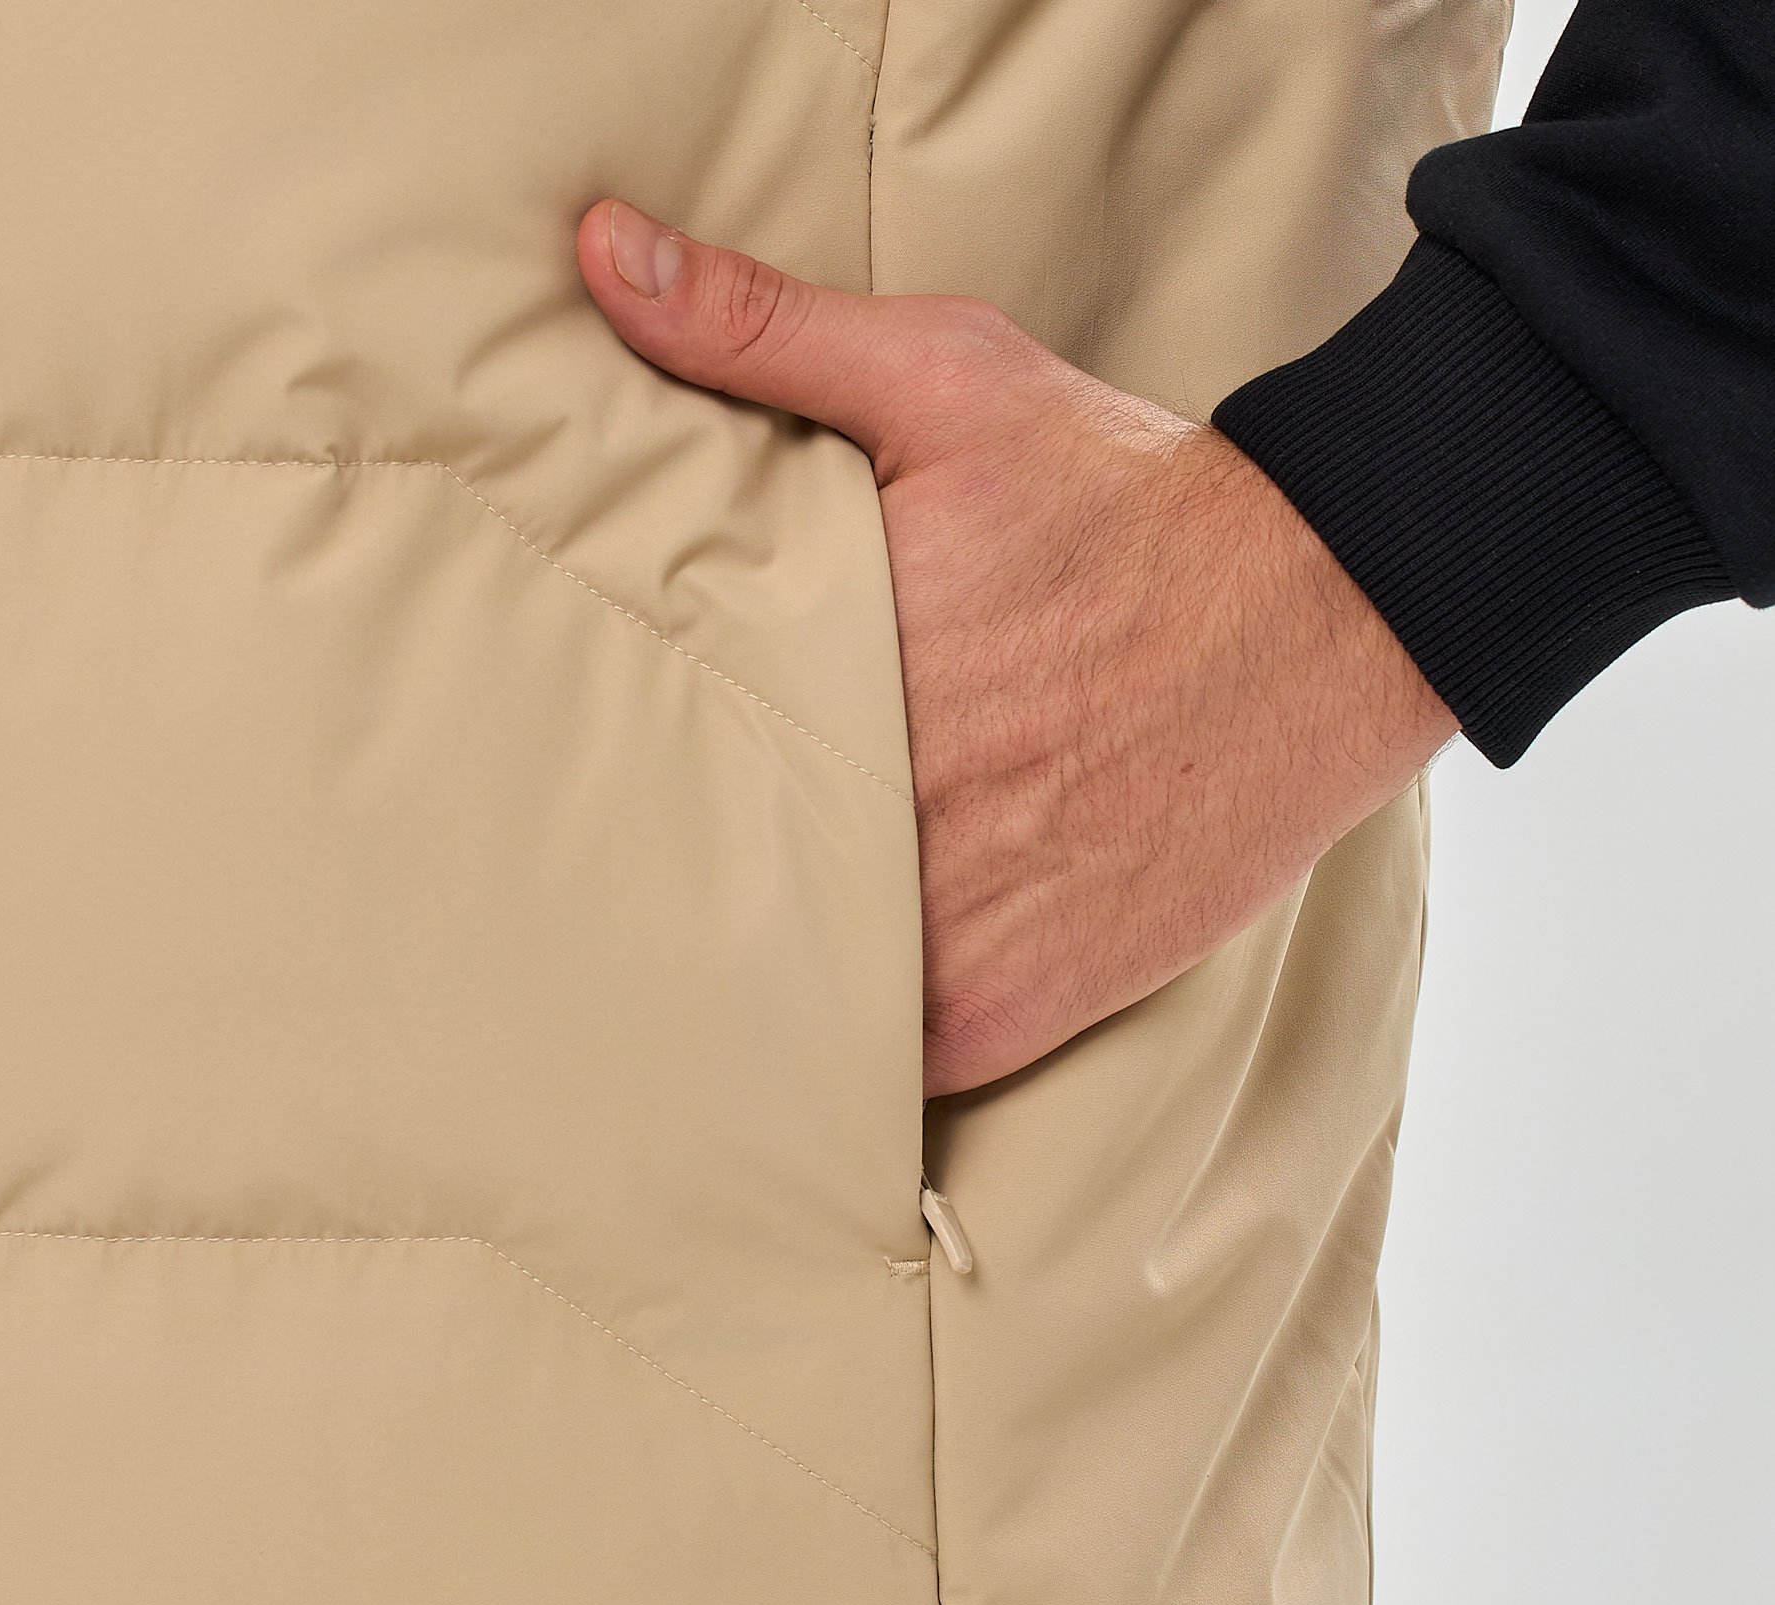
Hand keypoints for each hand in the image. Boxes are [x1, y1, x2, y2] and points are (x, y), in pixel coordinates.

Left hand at [577, 200, 1458, 1096]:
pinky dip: (840, 1061)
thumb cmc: (1126, 501)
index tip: (561, 795)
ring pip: (784, 1001)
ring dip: (742, 991)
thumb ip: (764, 333)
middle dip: (662, 888)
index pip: (653, 758)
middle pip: (708, 889)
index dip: (602, 788)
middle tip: (587, 905)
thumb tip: (604, 256)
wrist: (1320, 613)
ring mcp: (949, 928)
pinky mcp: (1016, 1004)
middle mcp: (881, 813)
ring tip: (676, 990)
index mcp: (831, 674)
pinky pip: (884, 1070)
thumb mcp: (947, 384)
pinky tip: (796, 1046)